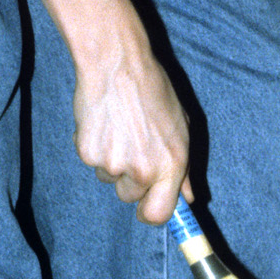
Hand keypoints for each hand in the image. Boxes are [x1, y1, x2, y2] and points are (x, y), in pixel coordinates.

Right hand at [71, 16, 191, 224]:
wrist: (117, 64)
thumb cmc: (153, 90)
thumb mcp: (181, 127)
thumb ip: (185, 168)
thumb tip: (190, 197)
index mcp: (172, 164)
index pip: (159, 214)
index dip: (151, 214)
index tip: (146, 208)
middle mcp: (144, 169)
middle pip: (129, 197)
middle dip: (129, 179)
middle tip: (132, 145)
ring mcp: (114, 163)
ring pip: (108, 178)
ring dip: (112, 162)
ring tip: (119, 128)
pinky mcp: (89, 154)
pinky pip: (91, 162)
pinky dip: (94, 146)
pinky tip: (103, 122)